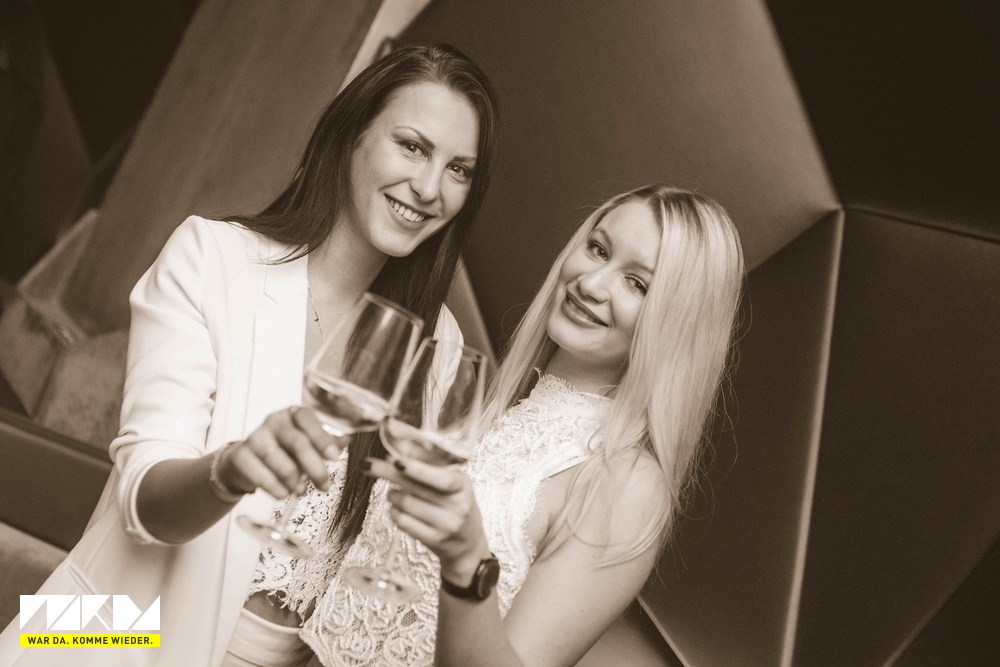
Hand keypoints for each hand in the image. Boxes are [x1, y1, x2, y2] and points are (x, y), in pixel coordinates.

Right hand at [219, 406, 343, 498]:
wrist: (245, 462)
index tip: (333, 457)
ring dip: (294, 480)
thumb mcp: (307, 443)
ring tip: (300, 490)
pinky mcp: (240, 455)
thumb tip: (345, 441)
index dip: (321, 437)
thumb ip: (327, 442)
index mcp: (293, 414)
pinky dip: (276, 488)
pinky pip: (261, 475)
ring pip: (279, 460)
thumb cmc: (283, 450)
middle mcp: (274, 420)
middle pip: (297, 442)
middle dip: (314, 467)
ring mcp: (255, 436)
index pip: (308, 418)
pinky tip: (283, 493)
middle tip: (324, 485)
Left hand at [365, 457, 491, 583]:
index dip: (417, 469)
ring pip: (405, 504)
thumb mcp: (451, 482)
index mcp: (463, 485)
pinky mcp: (434, 540)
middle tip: (369, 464)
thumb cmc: (455, 504)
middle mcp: (457, 506)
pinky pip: (403, 522)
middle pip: (415, 487)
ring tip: (394, 493)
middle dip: (388, 472)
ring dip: (392, 495)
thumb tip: (400, 447)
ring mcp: (446, 525)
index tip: (395, 460)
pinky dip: (394, 512)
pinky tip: (398, 509)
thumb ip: (428, 463)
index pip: (440, 477)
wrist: (468, 544)